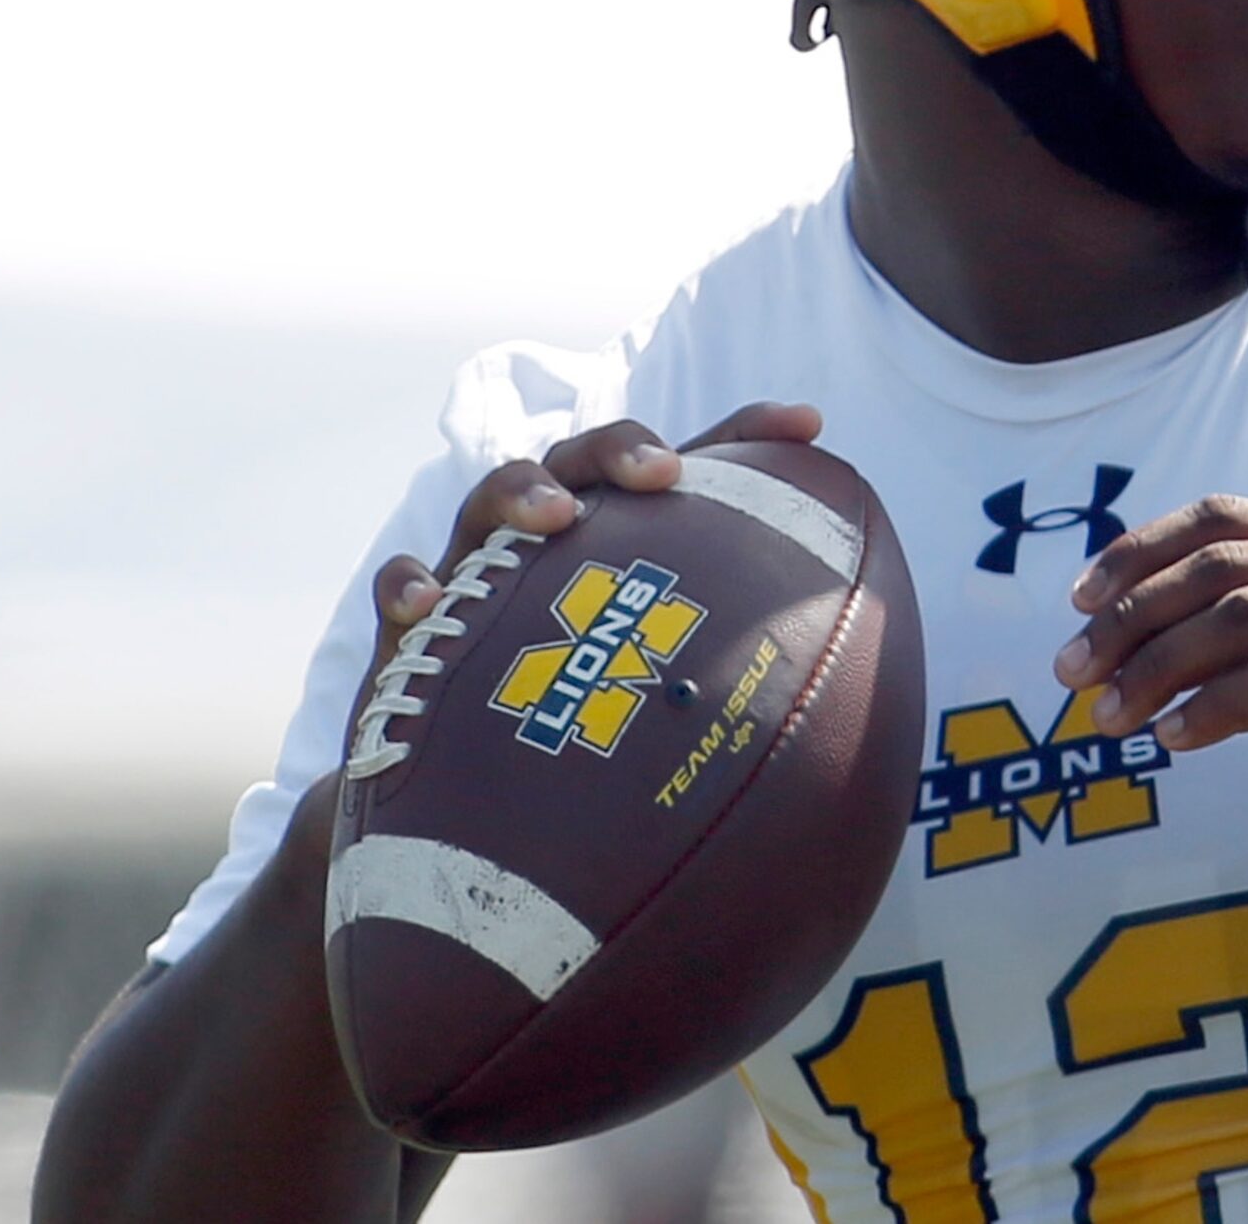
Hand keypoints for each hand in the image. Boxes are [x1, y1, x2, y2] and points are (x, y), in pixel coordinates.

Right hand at [343, 401, 826, 757]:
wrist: (458, 823)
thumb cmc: (579, 755)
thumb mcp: (663, 726)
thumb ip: (731, 713)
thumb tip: (848, 770)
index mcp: (616, 551)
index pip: (682, 476)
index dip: (745, 436)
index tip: (810, 424)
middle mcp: (545, 550)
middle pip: (582, 463)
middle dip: (620, 449)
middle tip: (663, 472)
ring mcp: (474, 582)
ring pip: (488, 504)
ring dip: (522, 493)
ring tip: (556, 514)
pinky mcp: (411, 635)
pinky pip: (400, 592)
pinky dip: (409, 589)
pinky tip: (428, 608)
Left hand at [1054, 495, 1247, 884]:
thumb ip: (1230, 637)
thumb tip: (1113, 629)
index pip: (1222, 518)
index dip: (1140, 552)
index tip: (1076, 602)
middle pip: (1223, 566)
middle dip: (1132, 618)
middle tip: (1073, 672)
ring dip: (1159, 668)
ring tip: (1111, 715)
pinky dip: (1217, 707)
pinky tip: (1176, 738)